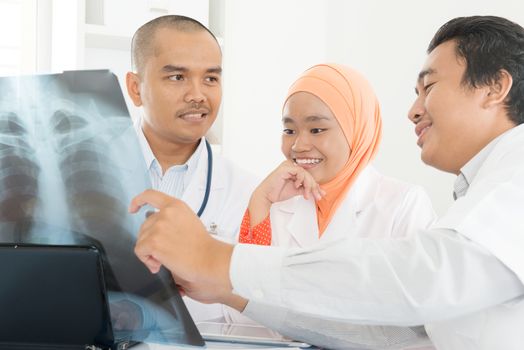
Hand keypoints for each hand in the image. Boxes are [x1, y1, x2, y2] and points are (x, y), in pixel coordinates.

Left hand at [129, 190, 233, 304]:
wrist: (209, 259)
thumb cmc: (202, 245)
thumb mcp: (189, 220)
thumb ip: (172, 219)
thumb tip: (155, 230)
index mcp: (176, 205)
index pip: (150, 195)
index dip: (138, 201)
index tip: (133, 209)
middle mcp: (165, 213)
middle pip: (144, 225)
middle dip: (150, 240)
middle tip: (165, 251)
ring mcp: (158, 227)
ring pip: (141, 240)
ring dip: (150, 252)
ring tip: (164, 259)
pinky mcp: (153, 242)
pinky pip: (139, 251)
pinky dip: (146, 260)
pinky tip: (159, 264)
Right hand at [248, 160, 324, 225]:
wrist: (266, 196)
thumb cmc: (277, 192)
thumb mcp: (296, 190)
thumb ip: (306, 189)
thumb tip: (318, 191)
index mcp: (293, 169)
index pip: (308, 176)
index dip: (316, 186)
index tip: (320, 194)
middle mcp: (291, 165)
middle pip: (308, 175)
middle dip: (314, 187)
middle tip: (316, 196)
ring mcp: (288, 165)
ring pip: (305, 173)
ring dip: (309, 185)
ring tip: (306, 194)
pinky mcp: (285, 168)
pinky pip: (299, 172)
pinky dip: (301, 180)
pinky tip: (297, 186)